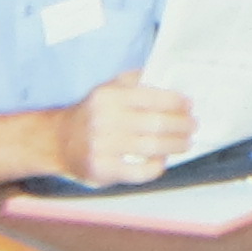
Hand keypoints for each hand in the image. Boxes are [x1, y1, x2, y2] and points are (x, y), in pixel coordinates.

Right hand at [57, 72, 198, 185]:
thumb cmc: (91, 114)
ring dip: (176, 145)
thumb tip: (167, 78)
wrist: (58, 141)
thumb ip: (134, 80)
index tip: (189, 106)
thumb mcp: (107, 88)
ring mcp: (103, 147)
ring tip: (186, 142)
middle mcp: (104, 120)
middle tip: (193, 125)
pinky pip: (140, 171)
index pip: (153, 97)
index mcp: (108, 97)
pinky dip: (157, 166)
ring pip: (153, 147)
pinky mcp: (103, 169)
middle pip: (157, 124)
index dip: (176, 103)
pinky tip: (163, 160)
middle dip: (182, 125)